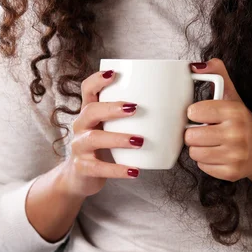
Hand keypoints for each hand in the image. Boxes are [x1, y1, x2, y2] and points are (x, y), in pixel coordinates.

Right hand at [66, 70, 142, 198]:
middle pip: (90, 111)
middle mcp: (81, 125)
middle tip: (135, 108)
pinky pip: (98, 168)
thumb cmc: (104, 146)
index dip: (97, 79)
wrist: (81, 177)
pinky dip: (117, 169)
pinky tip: (134, 171)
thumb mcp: (111, 127)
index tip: (114, 73)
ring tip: (139, 141)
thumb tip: (172, 101)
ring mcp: (79, 147)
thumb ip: (130, 115)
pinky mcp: (82, 168)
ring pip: (93, 138)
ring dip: (118, 138)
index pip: (87, 89)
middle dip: (112, 108)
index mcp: (90, 111)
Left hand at [185, 59, 251, 182]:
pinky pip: (202, 167)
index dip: (193, 113)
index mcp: (234, 111)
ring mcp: (235, 155)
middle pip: (191, 136)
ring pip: (194, 153)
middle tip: (204, 130)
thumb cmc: (240, 120)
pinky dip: (206, 162)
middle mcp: (237, 133)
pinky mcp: (232, 173)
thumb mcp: (232, 94)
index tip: (201, 114)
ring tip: (210, 142)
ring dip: (198, 148)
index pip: (194, 111)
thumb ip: (217, 73)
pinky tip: (217, 154)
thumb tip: (195, 65)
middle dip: (193, 133)